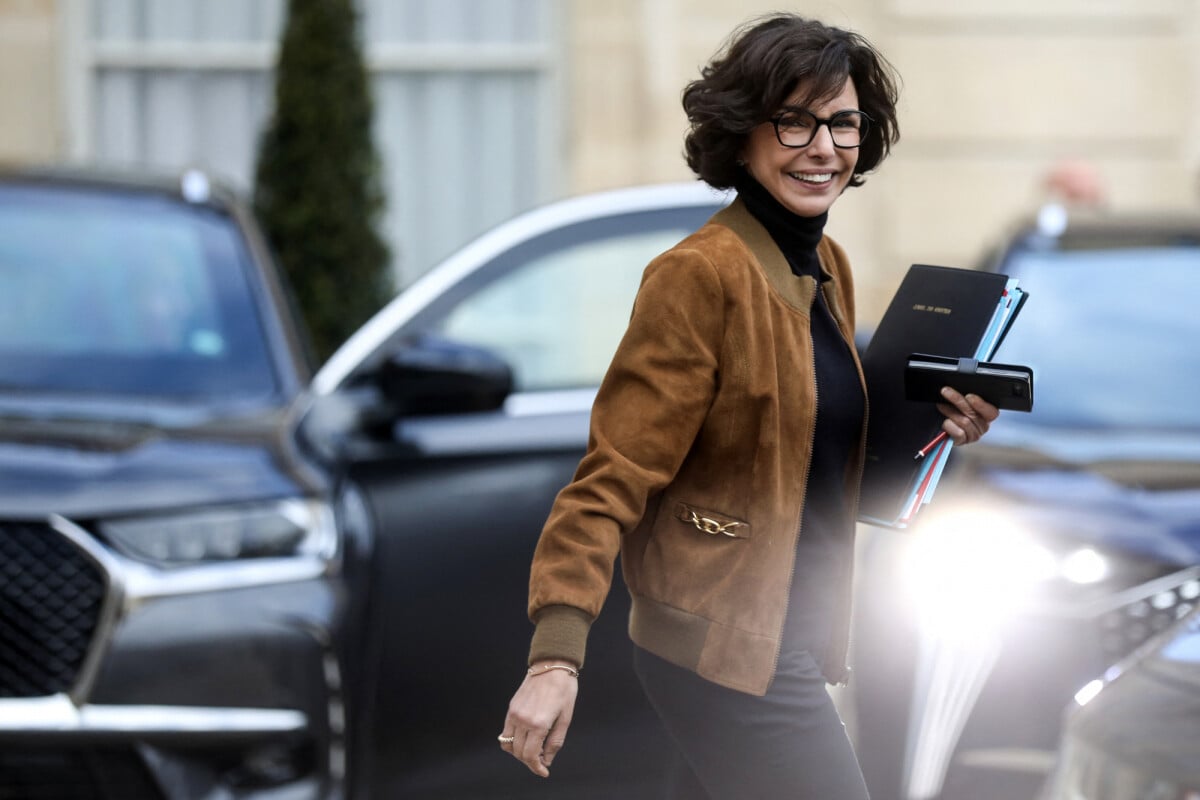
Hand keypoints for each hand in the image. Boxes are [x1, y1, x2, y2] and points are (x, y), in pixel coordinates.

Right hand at [498, 661, 578, 777]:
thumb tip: (547, 760)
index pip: (530, 755)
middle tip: (542, 760)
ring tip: (534, 750)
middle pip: (519, 753)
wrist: (552, 665)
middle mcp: (523, 720)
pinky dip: (513, 741)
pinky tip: (525, 739)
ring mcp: (514, 713)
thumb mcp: (566, 718)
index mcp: (539, 723)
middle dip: (530, 761)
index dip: (536, 767)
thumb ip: (555, 742)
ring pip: (509, 744)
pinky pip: (506, 732)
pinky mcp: (511, 708)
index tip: (544, 771)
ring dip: (520, 753)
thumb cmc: (564, 690)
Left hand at [936, 387, 998, 444]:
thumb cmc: (954, 411)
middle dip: (958, 400)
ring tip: (941, 406)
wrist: (942, 427)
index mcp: (987, 415)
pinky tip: (945, 421)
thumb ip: (965, 398)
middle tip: (946, 391)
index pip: (991, 412)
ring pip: (964, 422)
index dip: (981, 404)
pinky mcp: (963, 442)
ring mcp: (974, 435)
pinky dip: (949, 425)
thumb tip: (957, 389)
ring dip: (950, 411)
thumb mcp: (962, 402)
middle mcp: (983, 426)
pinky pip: (958, 433)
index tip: (969, 396)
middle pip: (973, 414)